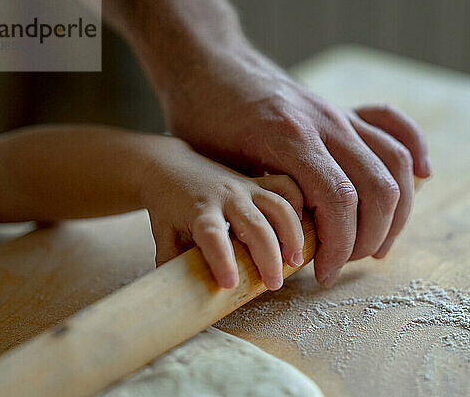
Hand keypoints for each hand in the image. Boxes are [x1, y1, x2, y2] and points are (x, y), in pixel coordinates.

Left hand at [141, 137, 303, 290]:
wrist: (170, 167)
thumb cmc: (168, 208)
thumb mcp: (164, 237)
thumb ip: (174, 266)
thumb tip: (183, 301)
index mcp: (199, 212)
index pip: (211, 234)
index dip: (222, 259)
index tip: (230, 285)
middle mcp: (225, 197)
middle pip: (253, 224)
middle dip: (267, 256)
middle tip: (274, 284)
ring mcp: (245, 187)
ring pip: (277, 206)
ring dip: (291, 234)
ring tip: (296, 261)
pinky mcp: (257, 182)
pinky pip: (285, 186)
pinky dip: (299, 204)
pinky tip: (305, 227)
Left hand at [162, 50, 430, 286]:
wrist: (208, 65)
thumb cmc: (202, 117)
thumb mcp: (216, 165)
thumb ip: (256, 200)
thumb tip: (281, 249)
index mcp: (289, 137)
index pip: (339, 202)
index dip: (340, 248)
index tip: (321, 274)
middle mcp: (324, 123)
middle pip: (379, 188)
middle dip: (369, 239)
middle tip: (343, 264)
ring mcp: (338, 113)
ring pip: (394, 163)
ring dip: (395, 211)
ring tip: (375, 244)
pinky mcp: (342, 110)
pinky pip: (393, 126)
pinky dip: (414, 152)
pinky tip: (420, 177)